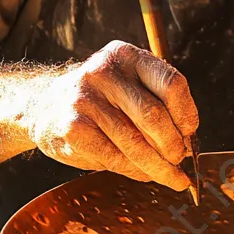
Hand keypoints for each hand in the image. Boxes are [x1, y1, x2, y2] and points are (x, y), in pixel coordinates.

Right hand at [23, 40, 197, 191]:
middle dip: (173, 145)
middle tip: (180, 160)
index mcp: (126, 56)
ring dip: (159, 167)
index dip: (186, 113)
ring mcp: (86, 100)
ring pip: (135, 143)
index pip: (170, 83)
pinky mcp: (73, 128)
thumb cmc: (99, 98)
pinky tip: (145, 175)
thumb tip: (189, 140)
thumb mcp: (126, 82)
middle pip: (154, 115)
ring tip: (172, 177)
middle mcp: (105, 73)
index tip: (190, 133)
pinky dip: (136, 172)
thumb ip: (155, 101)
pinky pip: (115, 158)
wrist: (43, 105)